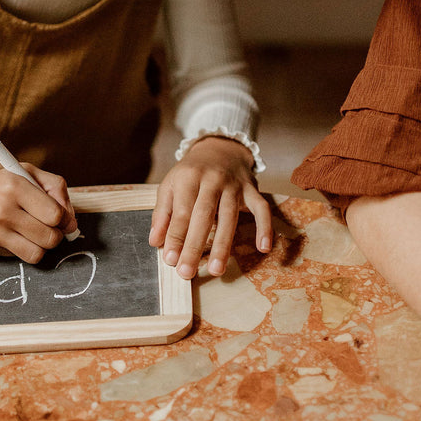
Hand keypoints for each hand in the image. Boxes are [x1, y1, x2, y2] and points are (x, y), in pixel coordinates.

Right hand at [0, 158, 73, 259]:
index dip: (64, 219)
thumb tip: (70, 219)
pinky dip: (20, 247)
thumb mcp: (22, 170)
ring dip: (40, 246)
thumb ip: (53, 187)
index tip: (61, 217)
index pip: (55, 215)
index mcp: (14, 186)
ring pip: (36, 254)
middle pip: (50, 238)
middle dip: (55, 235)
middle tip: (49, 227)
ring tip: (33, 233)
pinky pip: (16, 256)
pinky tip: (11, 233)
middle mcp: (2, 210)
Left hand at [150, 137, 272, 279]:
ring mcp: (234, 185)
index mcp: (188, 178)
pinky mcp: (252, 189)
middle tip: (187, 272)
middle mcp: (212, 180)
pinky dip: (265, 227)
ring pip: (229, 216)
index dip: (175, 237)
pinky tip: (264, 247)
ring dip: (223, 245)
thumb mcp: (170, 185)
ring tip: (216, 270)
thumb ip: (162, 213)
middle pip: (203, 216)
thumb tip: (155, 242)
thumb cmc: (191, 173)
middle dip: (194, 246)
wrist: (220, 148)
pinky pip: (261, 208)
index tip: (170, 260)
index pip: (181, 212)